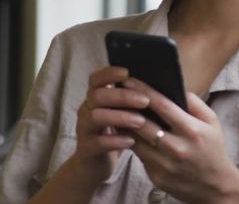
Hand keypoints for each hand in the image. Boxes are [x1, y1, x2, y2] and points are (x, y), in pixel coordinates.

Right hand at [69, 66, 151, 188]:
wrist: (93, 166)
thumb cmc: (113, 135)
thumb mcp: (119, 115)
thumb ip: (129, 102)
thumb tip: (155, 87)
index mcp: (94, 99)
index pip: (95, 79)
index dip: (109, 73)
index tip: (127, 73)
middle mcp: (85, 110)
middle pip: (97, 95)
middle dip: (122, 96)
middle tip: (144, 101)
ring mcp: (83, 130)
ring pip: (95, 117)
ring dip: (120, 117)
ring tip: (140, 122)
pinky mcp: (85, 149)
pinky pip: (97, 142)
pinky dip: (115, 141)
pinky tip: (131, 142)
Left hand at [124, 79, 238, 202]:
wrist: (216, 187)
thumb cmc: (213, 149)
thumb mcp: (212, 122)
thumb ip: (194, 103)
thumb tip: (174, 86)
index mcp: (191, 131)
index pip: (162, 106)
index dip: (143, 91)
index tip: (129, 80)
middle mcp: (176, 149)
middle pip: (142, 124)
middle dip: (126, 107)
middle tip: (116, 94)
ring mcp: (165, 165)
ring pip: (135, 141)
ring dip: (124, 125)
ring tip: (117, 111)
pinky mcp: (156, 177)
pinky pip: (139, 156)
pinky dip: (131, 143)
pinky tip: (127, 132)